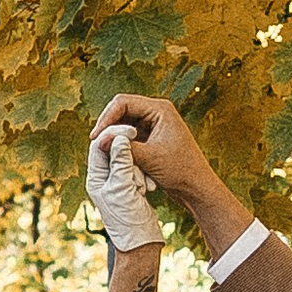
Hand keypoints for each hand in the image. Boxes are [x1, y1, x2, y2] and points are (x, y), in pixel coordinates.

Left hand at [84, 122, 163, 252]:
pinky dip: (144, 171)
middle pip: (112, 148)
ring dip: (138, 162)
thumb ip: (121, 162)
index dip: (114, 134)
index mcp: (96, 178)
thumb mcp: (123, 189)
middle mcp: (104, 178)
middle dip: (127, 147)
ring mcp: (118, 182)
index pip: (100, 146)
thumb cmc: (128, 221)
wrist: (140, 243)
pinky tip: (149, 183)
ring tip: (143, 179)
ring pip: (127, 158)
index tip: (132, 130)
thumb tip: (119, 137)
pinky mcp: (131, 186)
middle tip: (140, 141)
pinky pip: (137, 169)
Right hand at [94, 93, 224, 232]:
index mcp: (160, 109)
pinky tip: (114, 157)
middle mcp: (157, 113)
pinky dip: (121, 146)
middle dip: (108, 127)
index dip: (106, 118)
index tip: (95, 137)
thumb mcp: (149, 158)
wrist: (196, 188)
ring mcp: (154, 125)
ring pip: (124, 125)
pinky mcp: (151, 138)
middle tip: (95, 144)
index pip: (123, 102)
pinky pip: (129, 136)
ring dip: (114, 138)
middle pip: (121, 111)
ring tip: (104, 152)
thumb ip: (123, 147)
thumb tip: (98, 140)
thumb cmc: (180, 171)